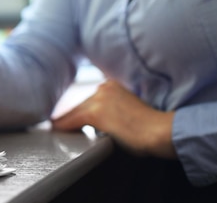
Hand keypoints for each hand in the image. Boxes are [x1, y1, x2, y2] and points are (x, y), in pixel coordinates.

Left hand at [52, 80, 176, 158]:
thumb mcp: (131, 108)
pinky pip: (72, 120)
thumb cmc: (152, 126)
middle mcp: (105, 87)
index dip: (81, 106)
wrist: (161, 131)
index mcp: (114, 84)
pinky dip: (63, 125)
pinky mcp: (95, 113)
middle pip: (81, 103)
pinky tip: (56, 128)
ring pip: (76, 111)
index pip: (91, 96)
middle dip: (73, 114)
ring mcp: (99, 99)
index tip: (72, 112)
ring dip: (68, 120)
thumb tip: (103, 119)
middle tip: (61, 121)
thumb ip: (116, 107)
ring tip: (58, 125)